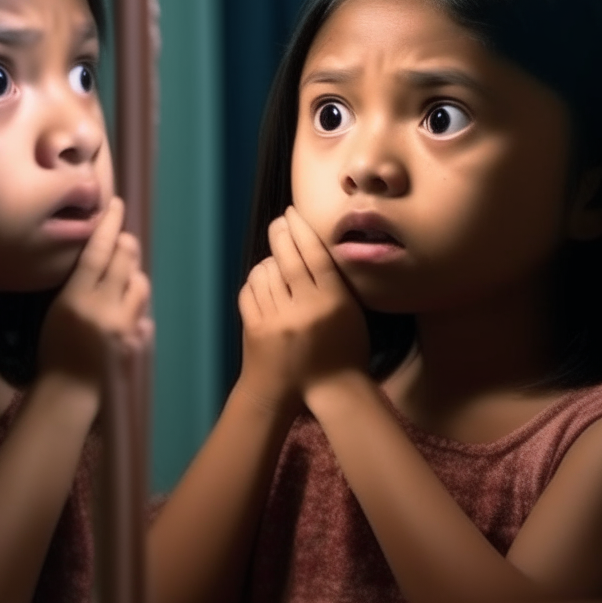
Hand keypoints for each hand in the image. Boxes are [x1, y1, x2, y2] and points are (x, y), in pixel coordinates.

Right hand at [38, 197, 152, 397]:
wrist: (67, 392)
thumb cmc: (52, 350)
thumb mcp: (54, 312)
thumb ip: (78, 284)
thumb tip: (103, 256)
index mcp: (76, 299)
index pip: (97, 251)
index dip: (108, 225)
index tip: (116, 205)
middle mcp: (104, 309)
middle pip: (125, 260)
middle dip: (126, 244)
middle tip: (121, 239)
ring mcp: (124, 326)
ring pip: (141, 283)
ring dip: (134, 275)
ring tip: (122, 279)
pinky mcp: (135, 342)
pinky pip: (145, 314)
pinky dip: (137, 309)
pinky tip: (125, 313)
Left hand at [238, 206, 368, 409]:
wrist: (321, 390)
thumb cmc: (344, 349)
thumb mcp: (351, 314)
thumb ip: (336, 282)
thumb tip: (313, 244)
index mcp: (333, 303)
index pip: (315, 254)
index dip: (302, 228)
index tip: (293, 211)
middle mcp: (304, 310)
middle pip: (288, 257)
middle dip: (281, 233)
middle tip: (280, 222)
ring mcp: (277, 321)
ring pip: (265, 271)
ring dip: (269, 260)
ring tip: (276, 259)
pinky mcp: (256, 330)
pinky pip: (250, 290)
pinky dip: (256, 281)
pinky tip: (264, 281)